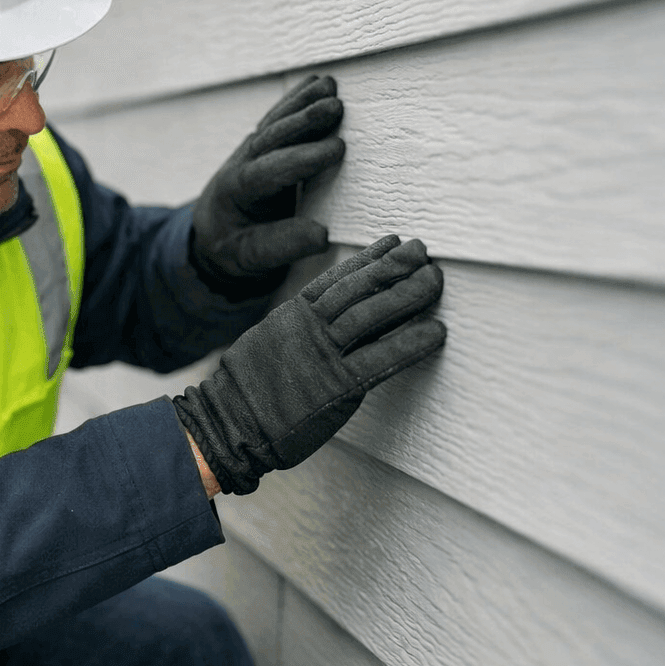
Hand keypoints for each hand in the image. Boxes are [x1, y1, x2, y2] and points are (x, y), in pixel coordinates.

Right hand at [173, 235, 445, 493]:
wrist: (227, 424)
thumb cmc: (247, 390)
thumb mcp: (270, 341)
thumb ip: (299, 325)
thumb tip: (323, 315)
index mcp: (294, 313)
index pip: (338, 277)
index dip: (370, 258)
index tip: (393, 242)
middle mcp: (310, 327)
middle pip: (360, 287)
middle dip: (395, 266)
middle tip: (423, 251)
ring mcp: (323, 354)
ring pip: (372, 313)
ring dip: (409, 294)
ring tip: (435, 279)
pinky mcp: (336, 386)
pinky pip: (380, 359)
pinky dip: (411, 343)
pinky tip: (437, 332)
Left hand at [191, 75, 344, 294]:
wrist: (214, 233)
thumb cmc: (235, 247)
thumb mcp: (251, 258)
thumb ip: (283, 246)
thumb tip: (322, 235)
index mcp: (235, 192)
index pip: (269, 171)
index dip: (302, 159)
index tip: (337, 149)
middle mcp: (241, 162)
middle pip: (271, 137)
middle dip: (303, 121)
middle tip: (336, 108)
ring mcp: (251, 149)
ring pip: (275, 121)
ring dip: (302, 102)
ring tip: (331, 87)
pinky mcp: (263, 143)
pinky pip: (279, 117)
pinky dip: (298, 99)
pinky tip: (319, 83)